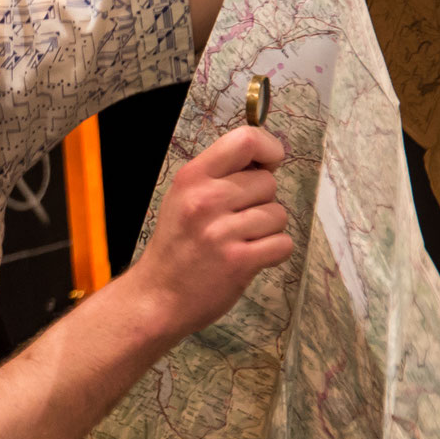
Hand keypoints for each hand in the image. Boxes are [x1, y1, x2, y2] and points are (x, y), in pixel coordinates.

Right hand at [129, 126, 293, 337]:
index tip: (267, 165)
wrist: (156, 298)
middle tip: (235, 221)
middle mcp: (205, 200)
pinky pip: (282, 244)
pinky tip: (248, 258)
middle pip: (268, 182)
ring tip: (237, 242)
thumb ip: (218, 176)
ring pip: (278, 215)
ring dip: (266, 230)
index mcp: (191, 178)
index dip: (269, 149)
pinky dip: (273, 253)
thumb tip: (265, 159)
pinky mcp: (239, 261)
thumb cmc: (175, 248)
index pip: (246, 140)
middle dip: (261, 201)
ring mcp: (221, 232)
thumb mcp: (182, 199)